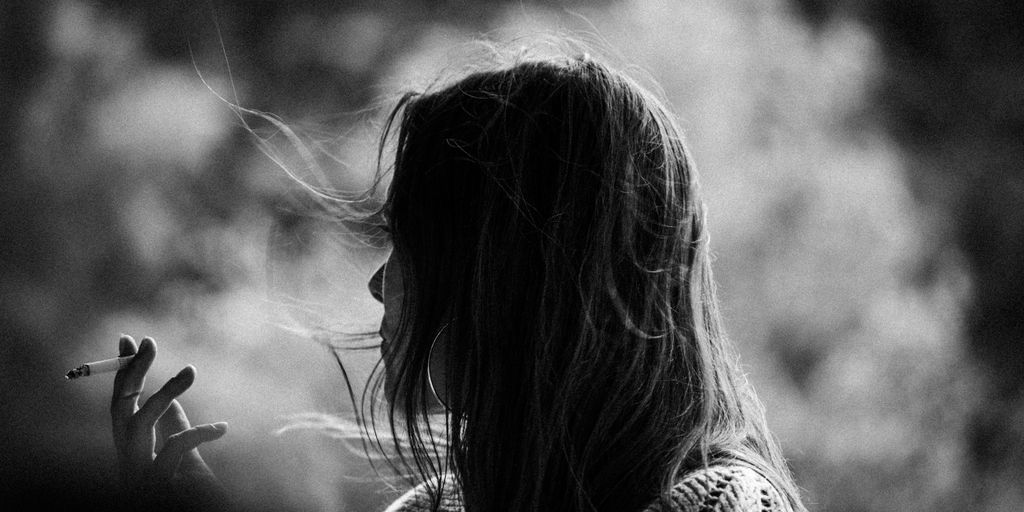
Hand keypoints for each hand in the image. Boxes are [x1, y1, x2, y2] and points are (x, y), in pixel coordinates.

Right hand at [110, 334, 229, 509]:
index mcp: (130, 448)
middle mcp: (126, 459)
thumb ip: (172, 424)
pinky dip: (198, 433)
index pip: (121, 402)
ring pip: (140, 423)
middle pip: (120, 408)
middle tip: (150, 342)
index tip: (129, 338)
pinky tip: (223, 428)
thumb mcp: (181, 451)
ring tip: (190, 370)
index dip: (123, 372)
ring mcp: (137, 474)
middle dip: (133, 372)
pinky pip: (172, 450)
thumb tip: (171, 393)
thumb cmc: (193, 488)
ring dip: (165, 393)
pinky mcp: (156, 486)